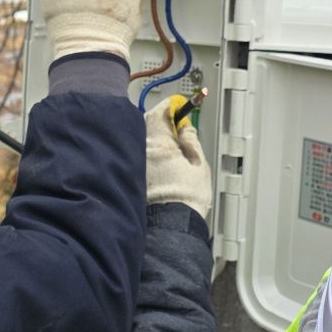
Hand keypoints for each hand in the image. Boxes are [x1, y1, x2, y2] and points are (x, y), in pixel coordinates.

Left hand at [146, 96, 212, 219]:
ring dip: (153, 137)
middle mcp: (142, 149)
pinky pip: (138, 154)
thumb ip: (191, 141)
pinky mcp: (133, 174)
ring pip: (141, 138)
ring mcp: (135, 162)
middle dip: (160, 121)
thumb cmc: (186, 199)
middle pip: (147, 123)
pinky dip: (147, 152)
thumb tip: (186, 127)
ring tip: (170, 147)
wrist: (170, 226)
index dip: (171, 106)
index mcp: (159, 143)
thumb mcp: (199, 165)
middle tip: (176, 127)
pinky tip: (160, 162)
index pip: (160, 111)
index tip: (179, 105)